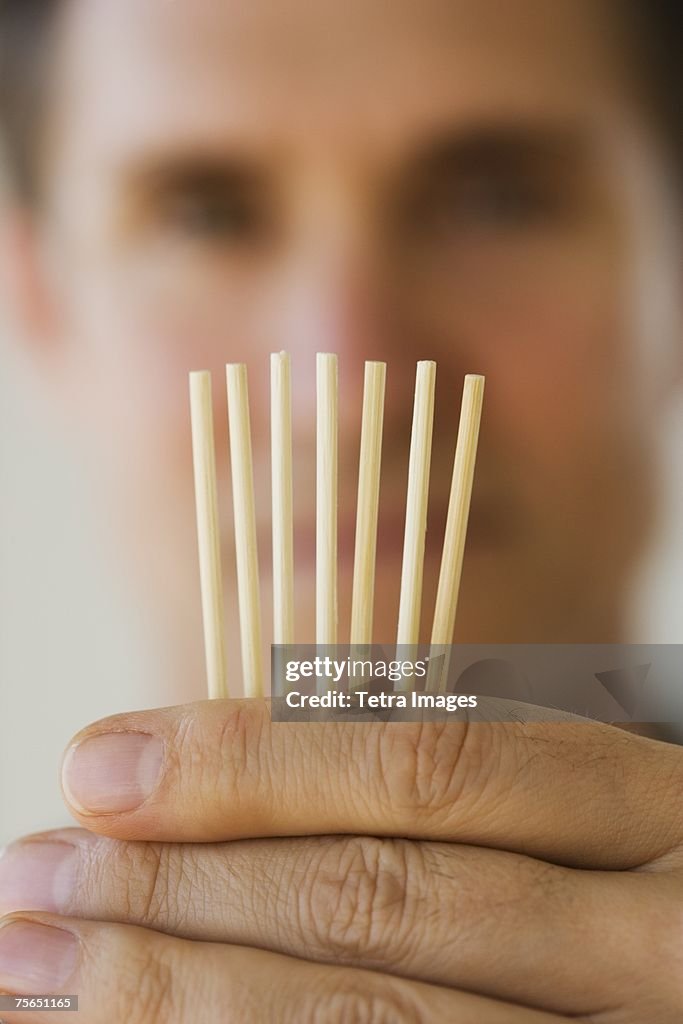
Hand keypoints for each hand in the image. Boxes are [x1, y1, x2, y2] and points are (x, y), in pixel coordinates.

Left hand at [1, 700, 680, 1020]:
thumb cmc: (645, 887)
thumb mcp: (583, 810)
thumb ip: (445, 791)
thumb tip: (218, 769)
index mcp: (654, 812)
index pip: (428, 767)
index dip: (251, 763)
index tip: (99, 763)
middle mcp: (659, 942)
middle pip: (382, 901)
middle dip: (185, 889)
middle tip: (35, 878)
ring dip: (184, 998)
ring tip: (46, 972)